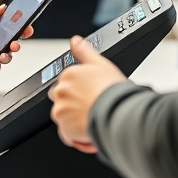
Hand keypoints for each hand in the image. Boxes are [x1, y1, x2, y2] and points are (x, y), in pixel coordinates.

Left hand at [49, 36, 127, 153]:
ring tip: (96, 121)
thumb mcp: (100, 63)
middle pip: (64, 101)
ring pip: (66, 119)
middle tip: (94, 110)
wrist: (117, 112)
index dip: (81, 93)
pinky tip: (91, 133)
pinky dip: (78, 137)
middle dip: (75, 107)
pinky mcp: (64, 128)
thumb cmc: (112, 89)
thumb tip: (75, 40)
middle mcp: (61, 91)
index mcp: (68, 75)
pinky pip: (68, 136)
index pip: (68, 85)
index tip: (92, 97)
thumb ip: (84, 51)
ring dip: (77, 123)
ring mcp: (61, 110)